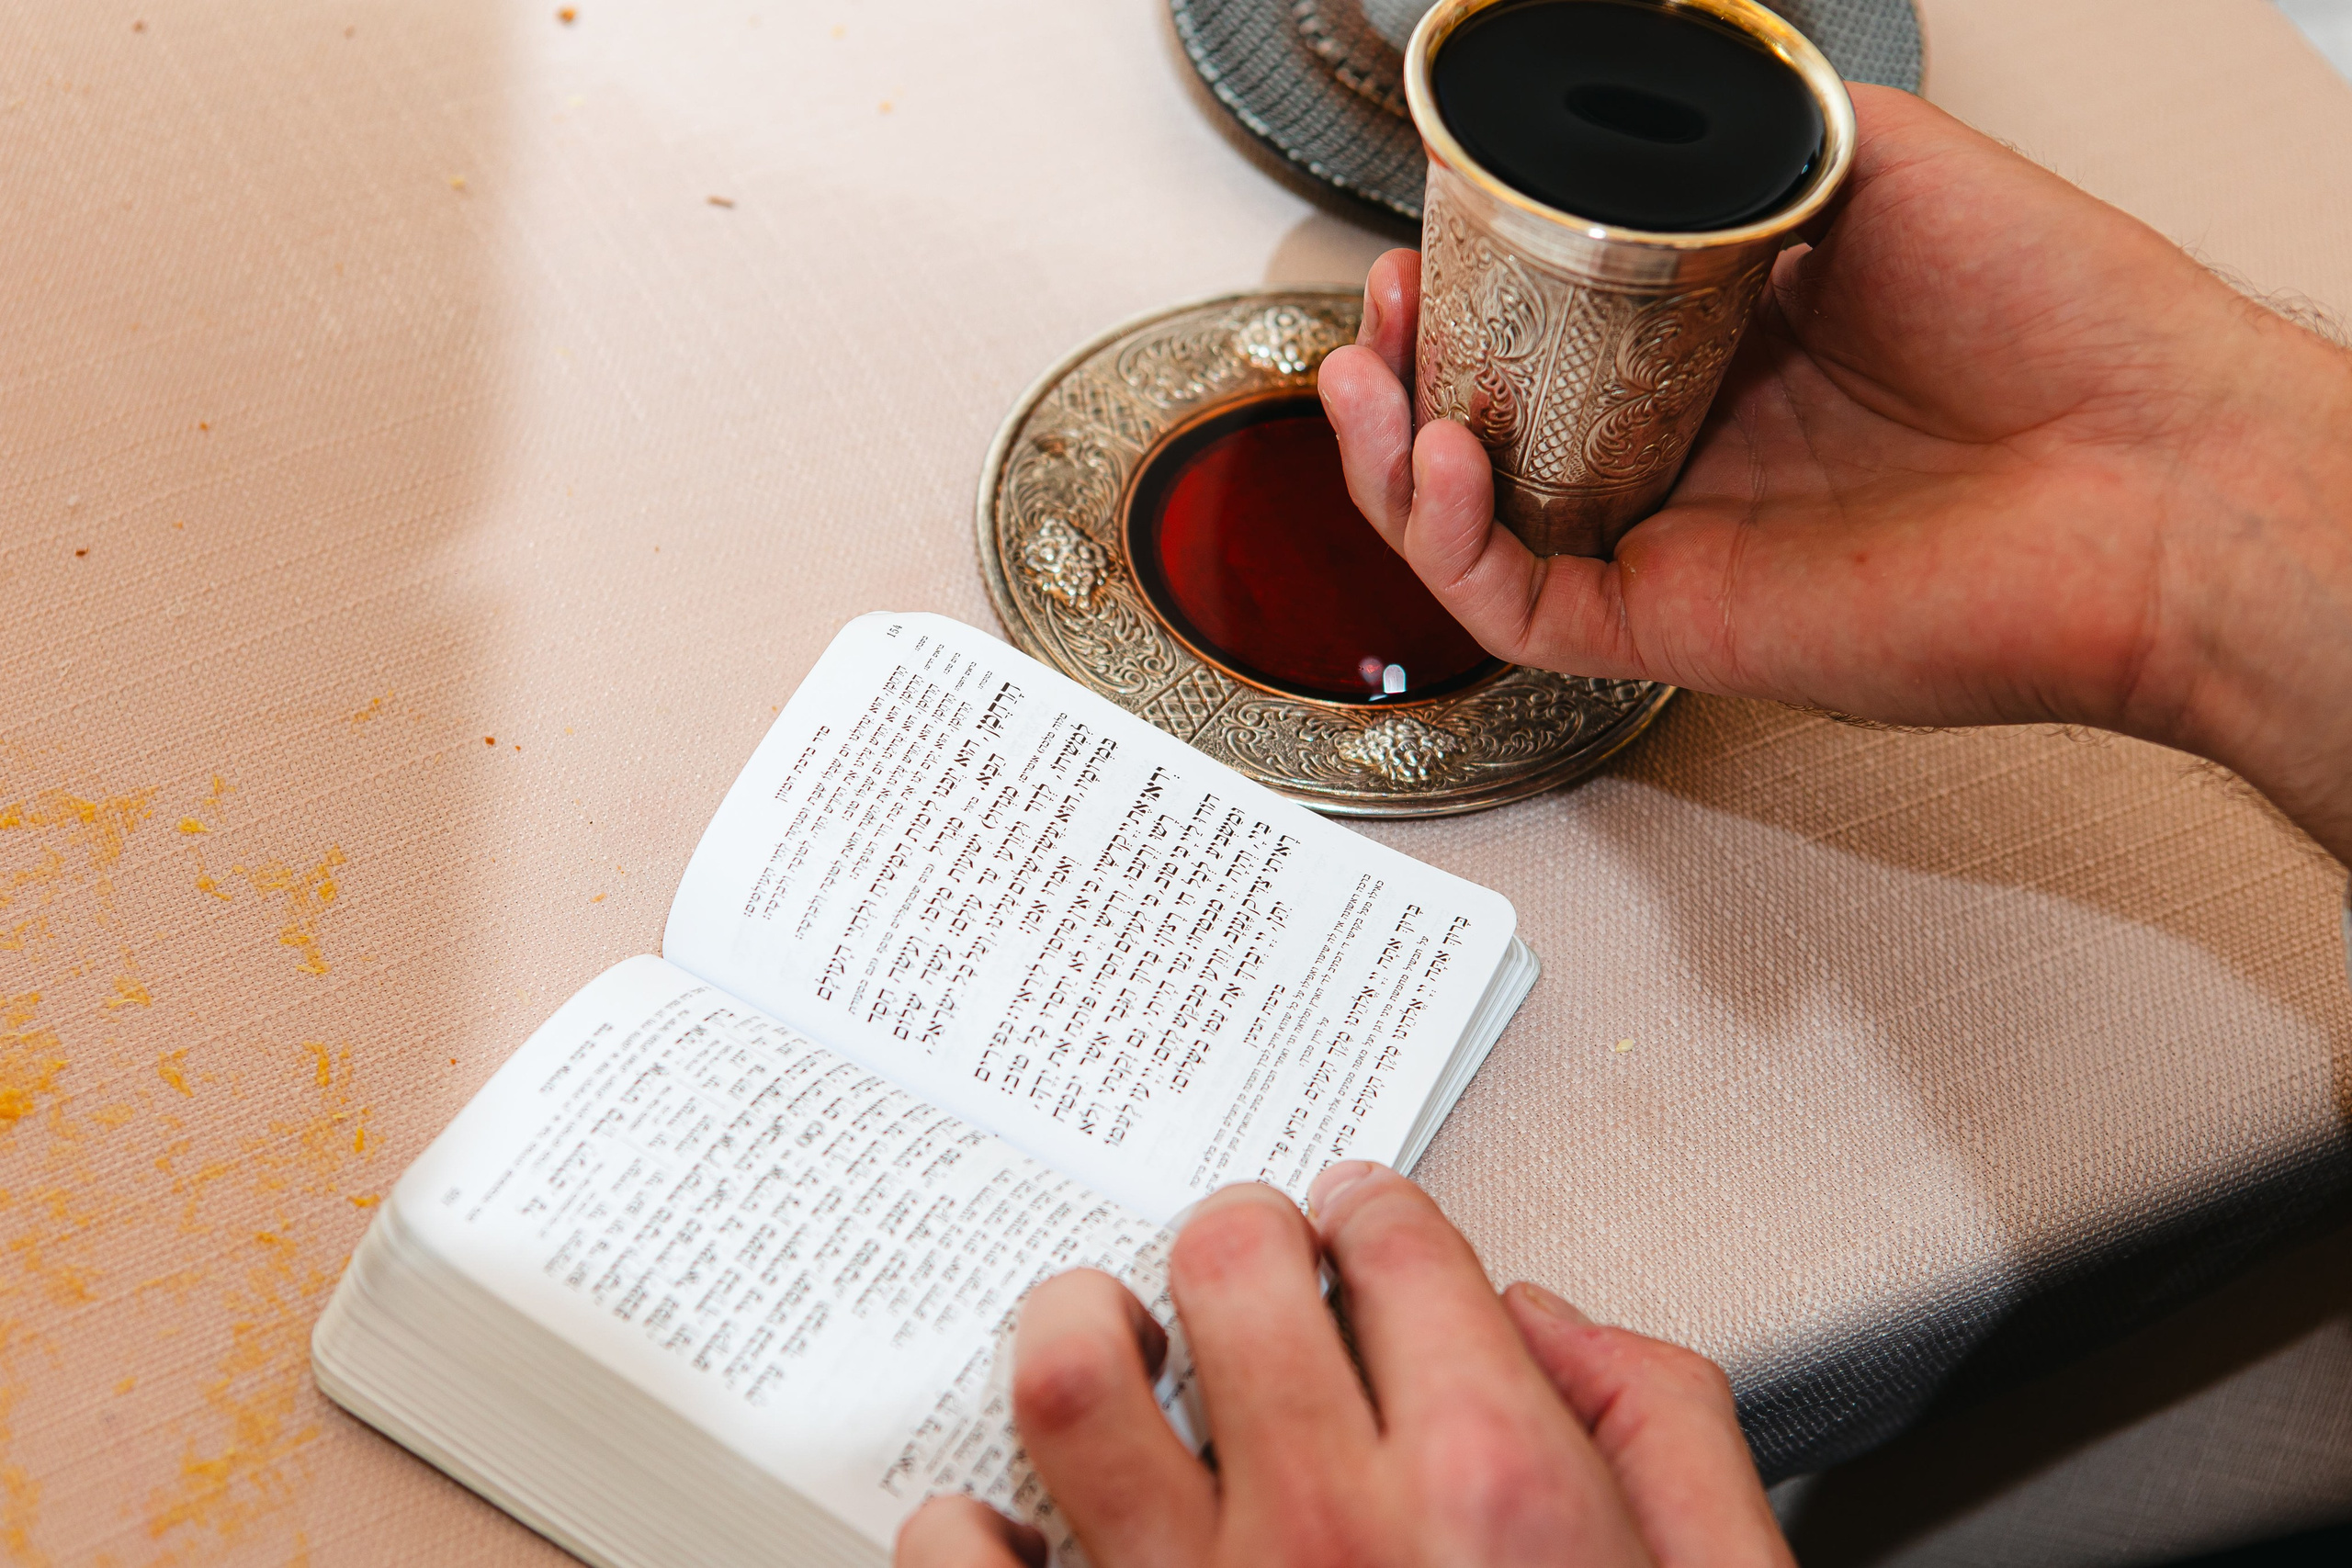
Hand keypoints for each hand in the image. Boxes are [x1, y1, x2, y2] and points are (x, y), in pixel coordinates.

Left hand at [895, 1165, 1789, 1566]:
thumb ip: (1665, 1437)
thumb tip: (1559, 1331)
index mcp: (1490, 1498)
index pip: (1399, 1246)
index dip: (1377, 1211)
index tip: (1360, 1225)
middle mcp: (1329, 1539)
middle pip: (1228, 1270)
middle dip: (1240, 1232)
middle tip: (1244, 1254)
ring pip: (1069, 1382)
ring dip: (1079, 1326)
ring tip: (1108, 1336)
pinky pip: (967, 1565)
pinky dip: (966, 1527)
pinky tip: (1011, 1525)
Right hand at [1318, 86, 2351, 863]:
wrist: (2162, 467)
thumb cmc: (2065, 319)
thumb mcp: (1878, 162)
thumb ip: (1748, 140)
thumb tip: (1639, 107)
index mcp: (1730, 349)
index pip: (1550, 329)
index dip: (1467, 289)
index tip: (1427, 236)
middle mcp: (1692, 449)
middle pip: (1493, 428)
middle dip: (1405, 367)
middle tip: (1379, 311)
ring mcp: (1678, 540)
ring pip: (1480, 527)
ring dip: (1389, 456)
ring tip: (1365, 378)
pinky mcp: (1677, 622)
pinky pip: (1518, 606)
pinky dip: (1450, 542)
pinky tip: (1440, 459)